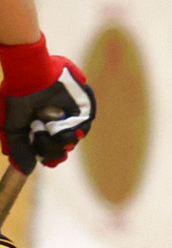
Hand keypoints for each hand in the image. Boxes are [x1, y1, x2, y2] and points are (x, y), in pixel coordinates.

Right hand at [0, 45, 92, 170]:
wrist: (29, 76)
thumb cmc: (16, 97)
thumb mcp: (12, 127)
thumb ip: (19, 148)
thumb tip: (25, 170)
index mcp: (41, 126)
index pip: (50, 149)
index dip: (49, 157)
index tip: (46, 162)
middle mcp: (57, 122)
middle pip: (63, 148)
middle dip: (52, 149)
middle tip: (40, 136)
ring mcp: (71, 115)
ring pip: (73, 140)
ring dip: (59, 139)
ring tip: (44, 125)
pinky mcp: (84, 108)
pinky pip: (83, 127)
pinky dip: (71, 129)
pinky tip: (58, 124)